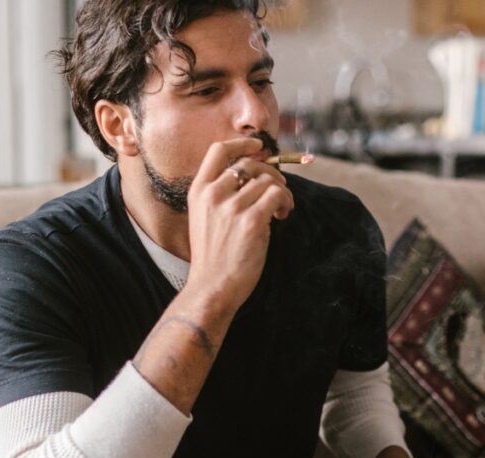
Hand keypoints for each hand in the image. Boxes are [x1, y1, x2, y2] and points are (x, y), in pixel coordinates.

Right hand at [185, 137, 294, 312]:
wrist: (213, 287)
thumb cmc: (213, 258)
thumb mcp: (205, 218)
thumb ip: (222, 195)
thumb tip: (257, 177)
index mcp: (198, 191)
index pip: (219, 150)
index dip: (242, 143)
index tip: (259, 147)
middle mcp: (213, 194)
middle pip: (250, 164)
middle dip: (271, 173)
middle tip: (279, 189)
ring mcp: (231, 207)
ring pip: (267, 181)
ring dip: (282, 192)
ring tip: (281, 209)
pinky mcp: (251, 221)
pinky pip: (277, 195)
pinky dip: (286, 202)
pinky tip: (283, 215)